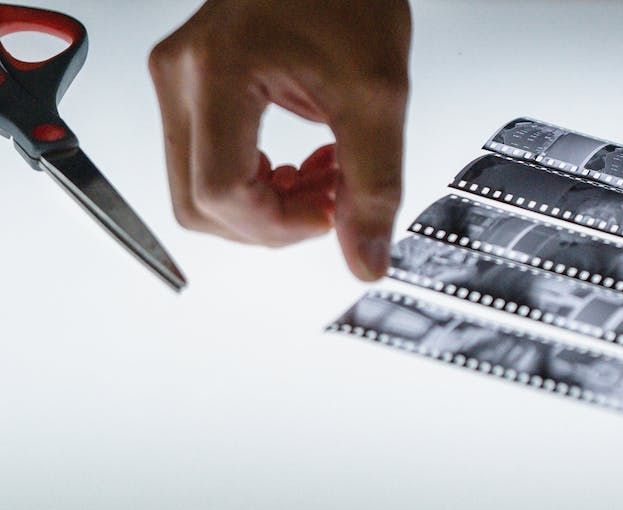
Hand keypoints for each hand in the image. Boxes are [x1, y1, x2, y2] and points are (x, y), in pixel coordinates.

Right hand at [149, 0, 411, 279]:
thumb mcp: (378, 95)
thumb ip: (374, 185)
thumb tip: (366, 260)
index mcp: (217, 72)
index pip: (219, 193)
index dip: (278, 226)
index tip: (330, 217)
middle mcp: (181, 75)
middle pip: (199, 203)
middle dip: (272, 221)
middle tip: (333, 200)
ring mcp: (180, 79)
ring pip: (201, 188)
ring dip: (269, 203)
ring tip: (328, 176)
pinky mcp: (193, 84)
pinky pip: (209, 161)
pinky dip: (259, 179)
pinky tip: (307, 162)